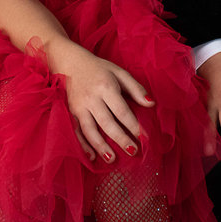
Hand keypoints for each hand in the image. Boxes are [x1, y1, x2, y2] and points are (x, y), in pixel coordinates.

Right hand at [47, 41, 153, 162]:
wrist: (69, 62)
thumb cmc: (99, 69)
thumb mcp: (119, 72)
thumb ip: (135, 88)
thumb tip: (151, 103)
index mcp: (106, 87)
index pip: (122, 111)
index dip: (133, 125)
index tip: (144, 137)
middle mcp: (91, 98)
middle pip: (107, 123)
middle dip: (120, 139)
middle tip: (133, 151)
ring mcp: (78, 107)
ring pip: (90, 130)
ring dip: (101, 146)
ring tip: (112, 159)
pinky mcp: (70, 112)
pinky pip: (75, 131)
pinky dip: (82, 145)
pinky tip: (91, 156)